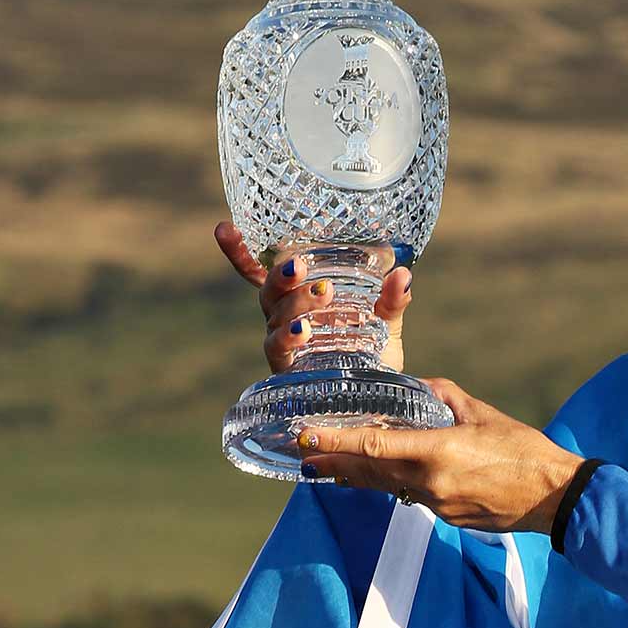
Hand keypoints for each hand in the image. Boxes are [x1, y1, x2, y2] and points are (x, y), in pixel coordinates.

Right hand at [215, 220, 413, 371]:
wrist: (377, 399)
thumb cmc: (372, 353)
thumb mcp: (385, 321)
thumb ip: (392, 300)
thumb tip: (403, 274)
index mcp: (300, 297)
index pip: (265, 270)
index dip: (241, 251)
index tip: (224, 228)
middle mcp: (284, 316)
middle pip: (269, 289)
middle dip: (281, 276)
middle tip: (301, 267)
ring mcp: (284, 342)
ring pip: (275, 315)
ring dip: (295, 302)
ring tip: (323, 294)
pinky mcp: (288, 368)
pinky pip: (278, 348)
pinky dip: (288, 338)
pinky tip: (302, 331)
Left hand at [294, 378, 585, 534]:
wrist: (553, 497)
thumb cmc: (524, 451)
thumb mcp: (484, 414)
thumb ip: (447, 397)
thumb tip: (421, 384)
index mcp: (438, 452)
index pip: (375, 445)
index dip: (338, 441)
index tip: (308, 437)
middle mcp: (430, 483)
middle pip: (371, 471)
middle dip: (335, 461)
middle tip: (304, 454)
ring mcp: (437, 505)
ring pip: (388, 486)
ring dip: (359, 475)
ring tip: (331, 467)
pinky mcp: (446, 517)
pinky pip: (411, 496)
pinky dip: (393, 483)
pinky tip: (384, 476)